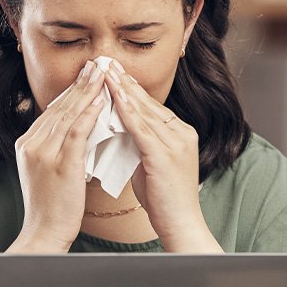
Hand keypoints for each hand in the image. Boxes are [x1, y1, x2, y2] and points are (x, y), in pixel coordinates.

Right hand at [10, 60, 105, 251]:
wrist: (43, 233)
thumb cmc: (50, 207)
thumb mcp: (46, 171)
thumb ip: (55, 148)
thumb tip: (74, 130)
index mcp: (27, 144)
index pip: (52, 111)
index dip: (71, 91)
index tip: (87, 75)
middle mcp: (32, 144)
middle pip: (59, 107)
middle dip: (80, 84)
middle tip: (97, 64)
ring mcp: (44, 153)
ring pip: (68, 115)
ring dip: (87, 92)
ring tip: (103, 74)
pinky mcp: (59, 164)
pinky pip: (76, 132)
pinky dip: (89, 114)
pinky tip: (101, 100)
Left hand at [104, 60, 219, 250]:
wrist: (180, 224)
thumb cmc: (163, 198)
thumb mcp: (149, 162)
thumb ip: (139, 142)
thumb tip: (119, 127)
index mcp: (179, 133)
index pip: (150, 105)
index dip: (129, 88)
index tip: (111, 72)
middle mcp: (181, 133)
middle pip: (147, 101)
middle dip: (124, 81)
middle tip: (105, 62)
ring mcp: (175, 142)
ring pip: (144, 110)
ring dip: (122, 90)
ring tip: (105, 72)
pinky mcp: (165, 155)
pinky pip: (141, 127)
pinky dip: (126, 110)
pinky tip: (113, 97)